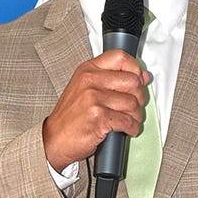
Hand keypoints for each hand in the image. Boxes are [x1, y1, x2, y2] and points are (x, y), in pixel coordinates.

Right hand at [42, 51, 150, 172]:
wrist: (54, 139)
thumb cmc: (70, 117)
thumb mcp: (84, 88)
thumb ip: (110, 79)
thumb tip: (143, 76)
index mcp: (87, 70)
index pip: (120, 57)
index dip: (135, 68)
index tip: (139, 79)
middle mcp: (90, 81)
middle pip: (132, 81)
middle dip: (139, 97)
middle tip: (135, 106)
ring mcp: (94, 99)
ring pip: (132, 103)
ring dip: (136, 115)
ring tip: (130, 120)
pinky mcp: (99, 117)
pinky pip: (128, 121)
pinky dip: (132, 128)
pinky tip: (127, 130)